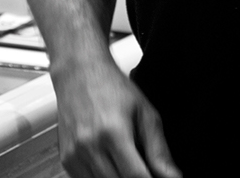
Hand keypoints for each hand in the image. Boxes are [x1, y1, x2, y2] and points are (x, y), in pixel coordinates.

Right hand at [53, 59, 181, 177]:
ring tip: (129, 162)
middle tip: (145, 168)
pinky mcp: (66, 160)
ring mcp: (74, 155)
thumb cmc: (112, 88)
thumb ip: (159, 150)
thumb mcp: (145, 113)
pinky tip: (113, 164)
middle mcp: (89, 146)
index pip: (136, 176)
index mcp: (113, 133)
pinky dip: (104, 177)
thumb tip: (173, 177)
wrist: (79, 72)